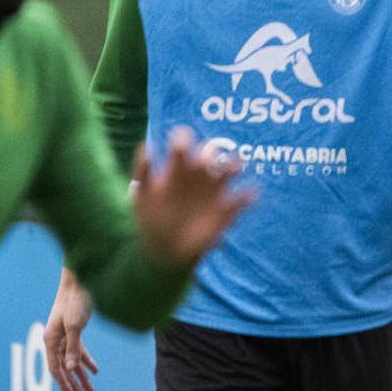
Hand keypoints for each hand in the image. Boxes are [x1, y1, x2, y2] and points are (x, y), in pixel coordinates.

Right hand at [44, 267, 98, 390]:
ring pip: (72, 360)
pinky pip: (79, 350)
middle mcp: (55, 340)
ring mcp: (64, 335)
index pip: (55, 367)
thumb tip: (70, 369)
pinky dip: (87, 360)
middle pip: (64, 367)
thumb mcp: (74, 325)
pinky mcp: (74, 330)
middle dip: (74, 383)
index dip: (63, 383)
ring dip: (82, 375)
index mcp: (50, 340)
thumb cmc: (74, 301)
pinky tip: (95, 370)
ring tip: (91, 390)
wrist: (80, 281)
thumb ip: (73, 347)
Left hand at [133, 128, 253, 265]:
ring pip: (230, 171)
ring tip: (238, 165)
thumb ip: (143, 173)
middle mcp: (198, 176)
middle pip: (209, 154)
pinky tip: (250, 194)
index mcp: (177, 170)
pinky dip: (247, 197)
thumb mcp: (141, 197)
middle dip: (209, 153)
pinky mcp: (225, 211)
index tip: (182, 140)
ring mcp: (213, 192)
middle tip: (206, 161)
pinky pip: (241, 201)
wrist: (165, 251)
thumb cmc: (151, 219)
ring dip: (235, 165)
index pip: (182, 146)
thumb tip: (145, 147)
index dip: (183, 138)